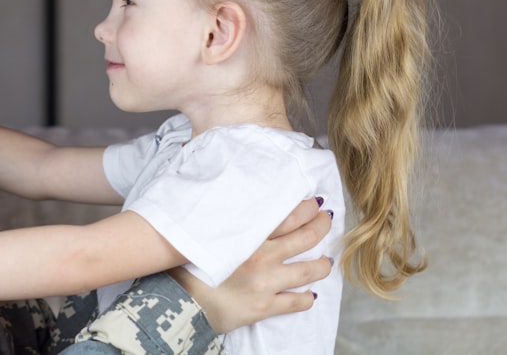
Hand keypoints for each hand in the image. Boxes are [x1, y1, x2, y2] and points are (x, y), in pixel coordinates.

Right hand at [166, 197, 333, 333]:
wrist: (179, 301)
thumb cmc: (187, 265)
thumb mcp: (205, 233)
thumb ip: (223, 220)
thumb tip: (228, 199)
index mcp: (246, 235)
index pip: (287, 215)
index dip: (305, 207)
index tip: (313, 202)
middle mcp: (261, 257)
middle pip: (304, 238)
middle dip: (321, 226)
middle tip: (327, 219)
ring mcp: (266, 283)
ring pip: (308, 271)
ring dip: (322, 265)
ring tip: (326, 261)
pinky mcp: (264, 307)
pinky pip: (295, 302)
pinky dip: (306, 298)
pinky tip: (310, 295)